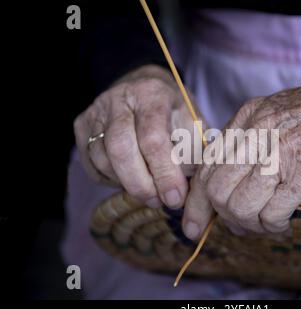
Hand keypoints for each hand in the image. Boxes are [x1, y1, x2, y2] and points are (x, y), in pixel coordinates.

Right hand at [74, 65, 198, 207]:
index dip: (164, 173)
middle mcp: (119, 99)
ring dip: (126, 184)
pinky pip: (91, 164)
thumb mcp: (193, 124)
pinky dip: (110, 179)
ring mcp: (96, 111)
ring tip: (148, 191)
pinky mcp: (81, 125)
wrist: (143, 89)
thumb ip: (194, 151)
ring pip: (102, 159)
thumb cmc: (172, 112)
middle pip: (120, 150)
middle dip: (140, 185)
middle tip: (158, 201)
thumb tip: (187, 186)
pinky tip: (129, 178)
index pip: (153, 139)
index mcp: (152, 95)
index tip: (175, 197)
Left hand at [182, 76, 300, 239]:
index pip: (205, 168)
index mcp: (244, 120)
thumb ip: (244, 140)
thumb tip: (227, 180)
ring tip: (263, 222)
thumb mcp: (270, 112)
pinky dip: (273, 225)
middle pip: (217, 191)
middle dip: (223, 217)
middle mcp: (254, 136)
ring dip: (249, 224)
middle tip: (238, 224)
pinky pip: (272, 214)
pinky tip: (282, 222)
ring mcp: (276, 156)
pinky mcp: (300, 176)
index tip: (194, 224)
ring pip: (240, 206)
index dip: (196, 202)